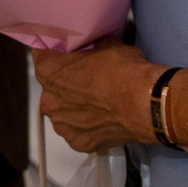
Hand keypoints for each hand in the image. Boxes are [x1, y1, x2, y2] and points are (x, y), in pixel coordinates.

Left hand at [32, 38, 160, 153]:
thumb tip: (92, 43)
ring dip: (75, 108)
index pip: (42, 56)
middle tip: (87, 81)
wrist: (146, 104)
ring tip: (97, 104)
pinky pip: (78, 132)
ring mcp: (63, 124)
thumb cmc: (124, 71)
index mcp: (48, 71)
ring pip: (63, 113)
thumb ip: (89, 45)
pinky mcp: (78, 143)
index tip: (67, 54)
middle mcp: (49, 100)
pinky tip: (103, 120)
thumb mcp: (106, 43)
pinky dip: (88, 127)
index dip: (55, 54)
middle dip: (65, 84)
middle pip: (52, 88)